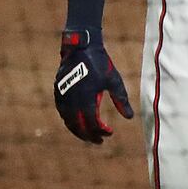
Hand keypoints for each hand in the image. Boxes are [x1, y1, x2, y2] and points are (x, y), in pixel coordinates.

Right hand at [54, 29, 133, 143]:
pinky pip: (62, 112)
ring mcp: (63, 96)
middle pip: (78, 126)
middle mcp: (72, 100)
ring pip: (68, 120)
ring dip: (78, 130)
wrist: (81, 47)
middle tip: (99, 141)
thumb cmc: (100, 64)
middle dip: (89, 136)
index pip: (92, 123)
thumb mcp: (114, 82)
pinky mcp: (58, 92)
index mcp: (87, 98)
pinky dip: (70, 120)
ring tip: (89, 135)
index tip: (109, 133)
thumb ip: (121, 100)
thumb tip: (129, 117)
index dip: (101, 132)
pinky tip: (78, 122)